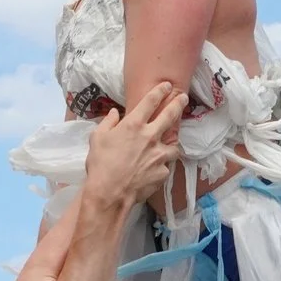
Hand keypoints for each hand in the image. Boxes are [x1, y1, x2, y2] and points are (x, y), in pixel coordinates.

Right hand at [83, 80, 186, 207]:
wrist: (109, 194)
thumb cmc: (100, 165)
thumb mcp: (97, 138)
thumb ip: (108, 123)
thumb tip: (114, 113)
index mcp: (134, 125)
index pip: (151, 101)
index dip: (160, 91)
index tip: (167, 86)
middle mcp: (150, 136)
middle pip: (170, 116)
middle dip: (179, 104)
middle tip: (184, 98)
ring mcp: (159, 155)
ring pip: (173, 146)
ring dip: (170, 145)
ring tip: (165, 149)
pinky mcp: (163, 172)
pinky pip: (165, 167)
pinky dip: (160, 167)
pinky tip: (152, 172)